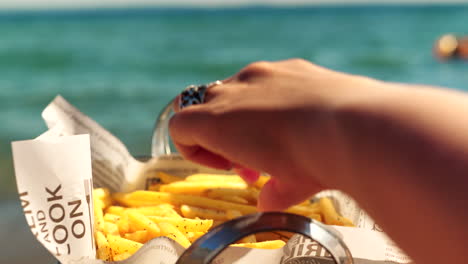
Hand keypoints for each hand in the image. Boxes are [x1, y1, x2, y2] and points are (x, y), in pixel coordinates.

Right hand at [169, 59, 379, 210]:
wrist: (355, 127)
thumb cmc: (311, 159)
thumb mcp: (287, 186)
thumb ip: (269, 191)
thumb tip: (270, 199)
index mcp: (217, 121)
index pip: (180, 126)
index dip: (195, 151)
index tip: (226, 167)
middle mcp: (233, 90)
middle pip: (206, 107)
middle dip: (221, 135)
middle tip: (251, 159)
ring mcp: (262, 74)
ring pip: (235, 90)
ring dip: (244, 115)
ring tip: (275, 138)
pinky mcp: (290, 66)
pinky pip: (268, 81)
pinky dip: (273, 99)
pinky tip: (301, 118)